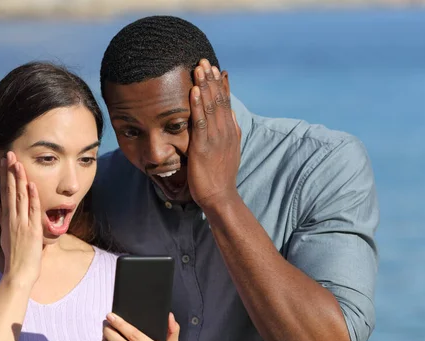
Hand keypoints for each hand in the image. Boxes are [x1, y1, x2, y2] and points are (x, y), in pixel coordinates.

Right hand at [0, 151, 41, 285]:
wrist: (18, 274)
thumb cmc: (14, 256)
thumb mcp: (4, 234)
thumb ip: (0, 217)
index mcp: (7, 219)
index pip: (5, 193)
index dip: (5, 176)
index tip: (4, 162)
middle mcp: (12, 219)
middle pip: (11, 191)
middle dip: (10, 172)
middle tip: (9, 154)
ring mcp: (21, 224)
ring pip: (20, 197)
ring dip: (20, 180)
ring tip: (18, 163)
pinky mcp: (31, 231)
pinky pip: (32, 211)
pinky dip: (32, 197)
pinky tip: (31, 185)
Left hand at [188, 59, 241, 209]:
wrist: (220, 196)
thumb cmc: (220, 175)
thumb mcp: (230, 150)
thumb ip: (230, 131)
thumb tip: (230, 113)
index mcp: (230, 131)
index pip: (225, 102)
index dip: (220, 84)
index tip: (215, 68)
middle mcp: (225, 131)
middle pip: (218, 99)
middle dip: (211, 79)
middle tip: (204, 60)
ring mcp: (215, 138)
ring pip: (210, 106)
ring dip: (204, 85)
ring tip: (199, 68)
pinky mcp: (203, 146)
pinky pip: (200, 121)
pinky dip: (197, 105)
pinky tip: (193, 91)